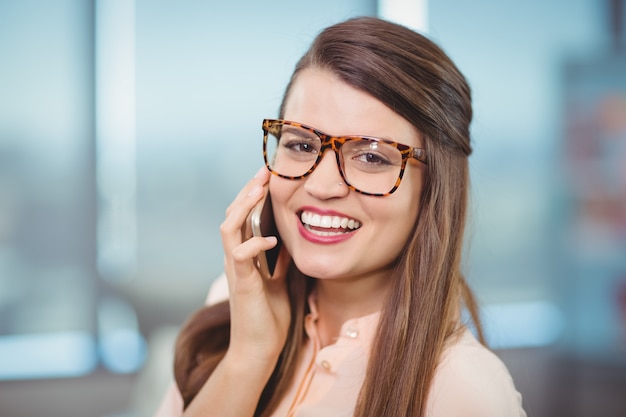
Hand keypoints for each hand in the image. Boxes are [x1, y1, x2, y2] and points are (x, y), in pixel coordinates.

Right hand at [219, 166, 290, 367]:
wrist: (259, 349)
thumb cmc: (269, 317)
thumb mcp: (280, 280)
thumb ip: (280, 259)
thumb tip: (289, 238)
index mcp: (244, 256)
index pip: (242, 217)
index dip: (252, 195)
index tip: (267, 176)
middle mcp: (235, 259)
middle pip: (232, 215)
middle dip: (247, 191)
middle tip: (263, 172)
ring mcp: (236, 271)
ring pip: (228, 229)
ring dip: (242, 208)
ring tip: (258, 190)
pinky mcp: (242, 285)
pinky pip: (240, 257)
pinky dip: (253, 245)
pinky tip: (270, 239)